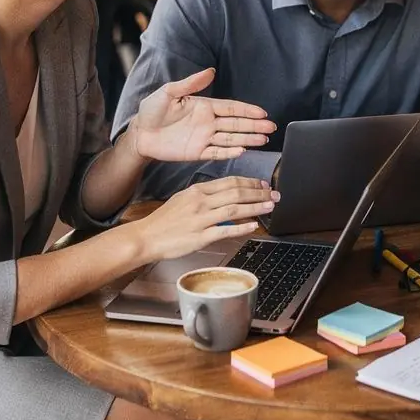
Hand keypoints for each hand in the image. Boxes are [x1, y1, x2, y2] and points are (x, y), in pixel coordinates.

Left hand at [131, 67, 275, 162]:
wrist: (140, 134)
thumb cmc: (152, 110)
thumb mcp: (169, 92)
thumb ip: (190, 83)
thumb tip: (210, 71)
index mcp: (204, 106)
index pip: (231, 108)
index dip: (247, 110)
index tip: (263, 113)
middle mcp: (208, 123)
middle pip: (236, 124)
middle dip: (254, 126)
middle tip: (271, 128)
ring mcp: (204, 138)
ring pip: (231, 139)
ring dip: (248, 139)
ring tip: (264, 140)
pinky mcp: (197, 152)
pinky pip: (216, 153)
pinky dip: (229, 153)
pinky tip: (242, 151)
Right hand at [136, 177, 280, 262]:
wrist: (146, 236)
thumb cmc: (164, 221)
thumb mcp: (183, 199)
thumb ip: (204, 196)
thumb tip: (224, 197)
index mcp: (197, 191)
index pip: (229, 182)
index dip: (249, 182)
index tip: (262, 184)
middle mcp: (201, 202)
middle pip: (236, 192)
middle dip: (258, 192)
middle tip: (273, 193)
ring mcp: (201, 219)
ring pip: (234, 208)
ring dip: (255, 206)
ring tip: (270, 205)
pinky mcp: (200, 237)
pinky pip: (224, 230)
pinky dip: (241, 227)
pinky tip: (253, 225)